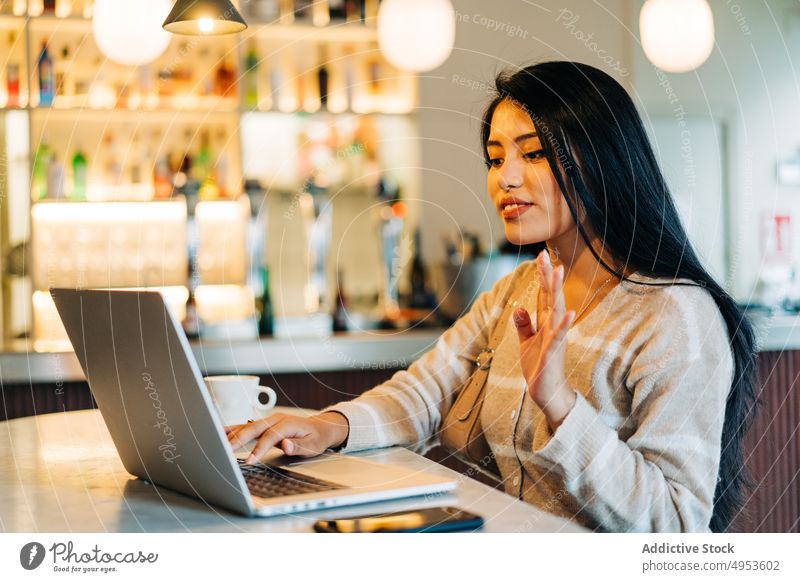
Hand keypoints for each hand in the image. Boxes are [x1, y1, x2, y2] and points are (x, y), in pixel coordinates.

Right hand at [226, 411, 349, 463]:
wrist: (320, 428)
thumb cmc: (316, 438)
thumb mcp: (314, 445)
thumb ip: (300, 446)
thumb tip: (286, 445)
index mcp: (287, 424)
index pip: (270, 436)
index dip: (259, 449)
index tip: (250, 461)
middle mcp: (275, 420)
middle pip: (253, 428)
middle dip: (239, 440)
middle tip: (226, 452)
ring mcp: (268, 421)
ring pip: (247, 426)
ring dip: (232, 435)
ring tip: (216, 442)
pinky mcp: (263, 425)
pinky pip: (245, 426)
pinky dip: (232, 430)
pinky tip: (219, 434)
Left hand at [513, 251, 576, 430]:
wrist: (546, 392)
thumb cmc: (539, 367)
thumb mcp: (526, 343)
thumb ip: (524, 324)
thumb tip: (519, 307)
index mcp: (546, 323)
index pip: (545, 295)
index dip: (542, 276)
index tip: (541, 256)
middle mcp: (553, 326)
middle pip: (552, 296)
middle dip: (548, 276)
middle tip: (545, 254)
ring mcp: (555, 338)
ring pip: (557, 310)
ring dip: (558, 291)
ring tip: (558, 272)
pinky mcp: (554, 352)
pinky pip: (559, 336)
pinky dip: (564, 324)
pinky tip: (571, 312)